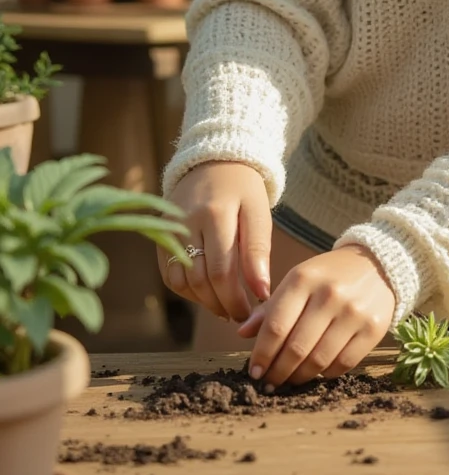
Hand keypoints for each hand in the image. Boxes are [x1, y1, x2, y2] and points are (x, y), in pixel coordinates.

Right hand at [158, 162, 272, 321]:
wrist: (213, 160)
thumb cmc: (242, 189)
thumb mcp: (258, 212)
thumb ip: (258, 251)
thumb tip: (262, 292)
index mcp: (215, 214)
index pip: (222, 272)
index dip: (235, 300)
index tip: (250, 312)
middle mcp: (186, 222)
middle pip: (199, 280)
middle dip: (220, 304)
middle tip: (239, 314)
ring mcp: (169, 229)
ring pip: (180, 281)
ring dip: (202, 301)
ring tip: (224, 305)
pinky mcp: (160, 234)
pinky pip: (168, 274)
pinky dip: (186, 290)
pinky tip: (206, 291)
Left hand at [237, 244, 395, 386]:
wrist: (376, 264)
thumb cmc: (328, 275)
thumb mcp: (298, 280)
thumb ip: (271, 307)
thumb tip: (242, 333)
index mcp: (304, 279)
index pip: (276, 326)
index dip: (261, 355)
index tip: (254, 372)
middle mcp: (329, 295)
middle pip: (296, 348)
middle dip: (277, 372)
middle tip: (269, 383)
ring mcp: (354, 312)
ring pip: (318, 360)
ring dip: (299, 377)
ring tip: (289, 380)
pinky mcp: (373, 329)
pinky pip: (342, 364)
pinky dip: (325, 374)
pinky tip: (316, 372)